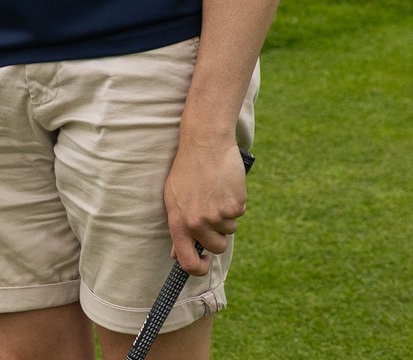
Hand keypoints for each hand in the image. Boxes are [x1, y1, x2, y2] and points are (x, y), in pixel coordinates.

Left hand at [163, 139, 248, 273]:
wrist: (205, 142)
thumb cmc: (188, 169)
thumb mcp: (174, 197)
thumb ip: (178, 226)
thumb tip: (176, 255)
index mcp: (179, 222)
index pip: (187, 262)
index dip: (198, 269)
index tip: (205, 263)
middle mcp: (197, 222)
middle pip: (217, 247)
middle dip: (218, 234)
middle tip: (212, 209)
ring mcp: (217, 215)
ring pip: (230, 230)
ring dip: (226, 215)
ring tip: (215, 191)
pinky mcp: (234, 206)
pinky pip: (239, 213)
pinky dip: (235, 202)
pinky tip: (225, 185)